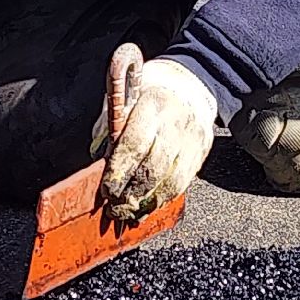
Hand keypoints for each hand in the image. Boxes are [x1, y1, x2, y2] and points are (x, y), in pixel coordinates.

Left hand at [100, 58, 215, 220]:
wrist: (191, 85)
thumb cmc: (151, 91)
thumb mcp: (125, 97)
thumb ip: (110, 127)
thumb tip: (99, 160)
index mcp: (153, 104)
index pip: (135, 144)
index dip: (120, 172)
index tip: (107, 191)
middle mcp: (176, 122)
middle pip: (154, 168)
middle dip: (132, 193)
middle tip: (115, 208)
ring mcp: (193, 140)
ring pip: (171, 181)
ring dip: (147, 202)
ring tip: (130, 213)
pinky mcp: (201, 154)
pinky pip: (182, 183)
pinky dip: (163, 199)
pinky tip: (148, 205)